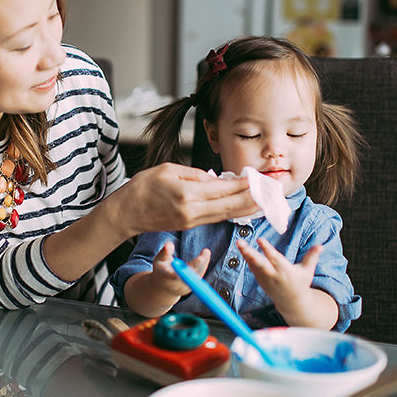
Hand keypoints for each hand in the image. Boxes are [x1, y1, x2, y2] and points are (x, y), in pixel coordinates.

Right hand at [112, 163, 259, 237]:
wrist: (126, 214)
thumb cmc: (142, 188)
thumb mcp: (167, 170)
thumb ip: (194, 174)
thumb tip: (215, 177)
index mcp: (186, 194)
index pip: (222, 189)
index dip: (243, 184)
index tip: (258, 178)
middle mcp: (192, 211)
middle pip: (230, 206)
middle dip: (252, 199)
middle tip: (270, 192)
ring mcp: (191, 221)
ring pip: (226, 215)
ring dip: (246, 208)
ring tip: (264, 202)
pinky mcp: (190, 225)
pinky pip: (216, 217)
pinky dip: (232, 212)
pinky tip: (242, 208)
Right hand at [149, 242, 210, 297]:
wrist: (163, 288)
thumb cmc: (161, 271)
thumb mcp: (159, 261)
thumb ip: (164, 253)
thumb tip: (169, 244)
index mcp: (167, 278)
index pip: (178, 274)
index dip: (185, 269)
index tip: (197, 259)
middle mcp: (178, 285)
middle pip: (191, 274)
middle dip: (199, 264)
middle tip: (206, 251)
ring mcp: (185, 288)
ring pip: (197, 275)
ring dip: (203, 263)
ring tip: (206, 252)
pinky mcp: (191, 287)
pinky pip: (199, 276)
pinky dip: (203, 266)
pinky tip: (205, 257)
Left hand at [236, 238, 319, 319]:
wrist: (292, 303)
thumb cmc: (301, 284)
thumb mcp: (308, 271)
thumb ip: (312, 257)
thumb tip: (320, 246)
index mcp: (285, 271)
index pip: (275, 258)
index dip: (267, 249)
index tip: (260, 240)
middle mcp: (274, 275)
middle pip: (260, 263)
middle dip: (250, 254)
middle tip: (242, 244)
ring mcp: (265, 279)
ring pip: (254, 265)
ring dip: (245, 254)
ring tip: (239, 243)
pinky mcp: (261, 280)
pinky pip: (253, 269)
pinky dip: (247, 260)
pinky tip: (242, 249)